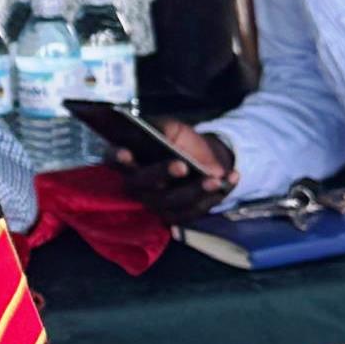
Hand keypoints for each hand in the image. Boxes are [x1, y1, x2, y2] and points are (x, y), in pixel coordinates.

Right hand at [119, 118, 235, 224]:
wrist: (201, 158)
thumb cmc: (179, 140)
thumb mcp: (171, 127)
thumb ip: (164, 130)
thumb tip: (165, 139)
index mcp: (127, 159)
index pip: (113, 160)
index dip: (117, 158)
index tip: (125, 152)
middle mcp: (135, 185)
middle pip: (143, 184)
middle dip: (162, 174)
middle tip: (182, 166)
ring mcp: (154, 203)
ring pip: (172, 201)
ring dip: (196, 190)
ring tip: (217, 176)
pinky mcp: (175, 216)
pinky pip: (193, 211)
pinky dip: (214, 197)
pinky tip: (230, 179)